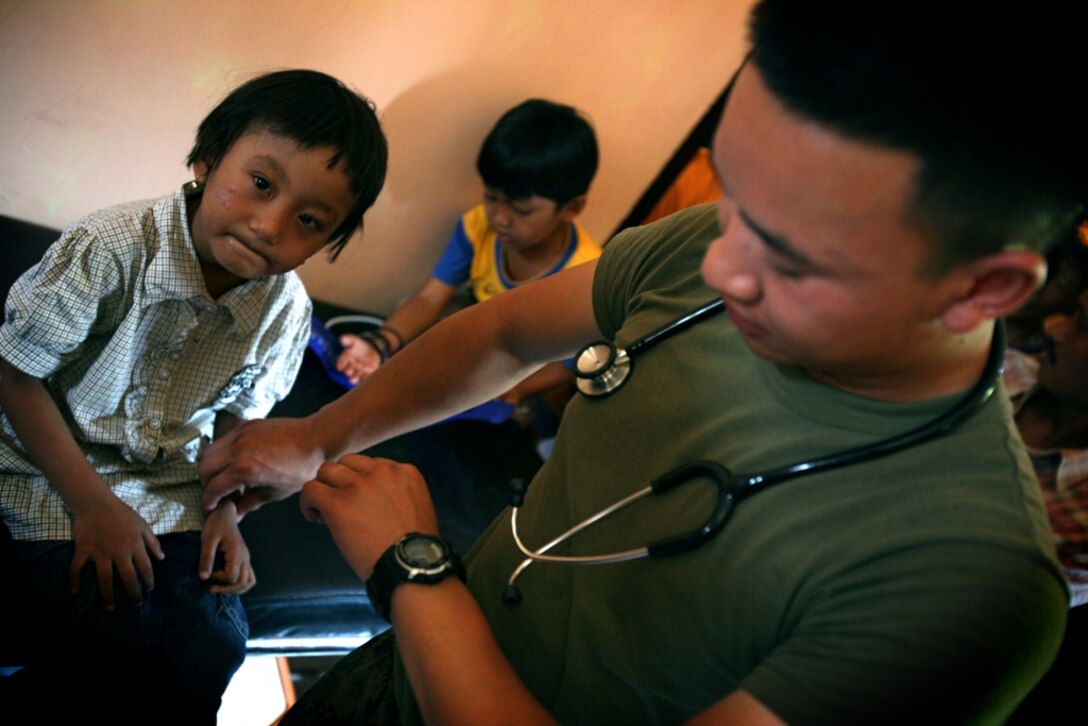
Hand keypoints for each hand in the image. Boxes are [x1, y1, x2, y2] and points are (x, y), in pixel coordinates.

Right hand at [69, 495, 163, 611]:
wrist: (96, 502)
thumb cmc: (121, 512)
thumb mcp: (142, 524)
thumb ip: (153, 542)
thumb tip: (162, 558)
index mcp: (135, 545)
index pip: (145, 568)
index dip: (149, 581)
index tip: (149, 589)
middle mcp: (119, 551)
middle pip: (128, 578)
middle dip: (133, 594)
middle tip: (136, 604)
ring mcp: (100, 552)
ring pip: (105, 579)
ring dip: (108, 596)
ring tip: (111, 608)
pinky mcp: (83, 550)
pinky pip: (77, 568)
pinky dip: (74, 580)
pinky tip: (76, 591)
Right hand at [199, 417, 325, 514]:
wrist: (318, 438)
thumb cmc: (302, 467)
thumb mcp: (277, 492)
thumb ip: (252, 503)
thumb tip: (236, 514)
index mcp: (245, 469)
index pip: (212, 488)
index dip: (208, 501)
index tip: (210, 507)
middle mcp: (238, 449)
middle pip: (203, 468)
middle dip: (207, 483)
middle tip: (218, 492)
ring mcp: (241, 434)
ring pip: (209, 451)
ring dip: (212, 466)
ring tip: (227, 476)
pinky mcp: (247, 425)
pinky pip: (224, 439)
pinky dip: (223, 452)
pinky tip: (237, 461)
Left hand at [199, 501, 255, 594]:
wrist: (225, 513)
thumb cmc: (215, 525)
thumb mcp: (208, 540)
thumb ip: (206, 558)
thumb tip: (203, 578)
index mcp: (237, 553)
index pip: (232, 576)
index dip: (218, 579)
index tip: (207, 572)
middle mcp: (245, 557)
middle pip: (242, 583)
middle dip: (227, 589)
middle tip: (211, 588)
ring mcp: (247, 558)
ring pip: (249, 582)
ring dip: (236, 589)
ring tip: (221, 588)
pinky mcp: (244, 559)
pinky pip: (249, 577)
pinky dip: (240, 584)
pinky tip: (227, 583)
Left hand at [300, 455, 438, 580]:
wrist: (408, 565)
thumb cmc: (413, 548)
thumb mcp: (416, 507)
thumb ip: (395, 493)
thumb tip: (364, 499)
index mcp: (404, 472)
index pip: (371, 464)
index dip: (361, 482)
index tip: (359, 502)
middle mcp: (382, 471)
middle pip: (348, 462)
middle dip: (341, 481)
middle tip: (340, 505)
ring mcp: (359, 484)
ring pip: (326, 470)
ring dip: (324, 488)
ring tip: (324, 511)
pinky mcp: (338, 502)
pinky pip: (310, 489)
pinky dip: (308, 502)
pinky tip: (314, 517)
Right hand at [336, 333, 381, 384]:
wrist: (372, 348)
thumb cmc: (360, 345)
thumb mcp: (354, 340)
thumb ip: (348, 339)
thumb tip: (342, 338)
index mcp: (346, 358)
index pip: (341, 361)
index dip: (340, 364)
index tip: (339, 367)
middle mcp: (351, 365)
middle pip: (348, 370)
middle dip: (348, 371)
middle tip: (348, 372)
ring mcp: (359, 370)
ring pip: (356, 375)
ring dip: (354, 378)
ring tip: (352, 380)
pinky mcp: (368, 373)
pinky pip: (366, 376)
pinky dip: (365, 377)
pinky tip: (365, 377)